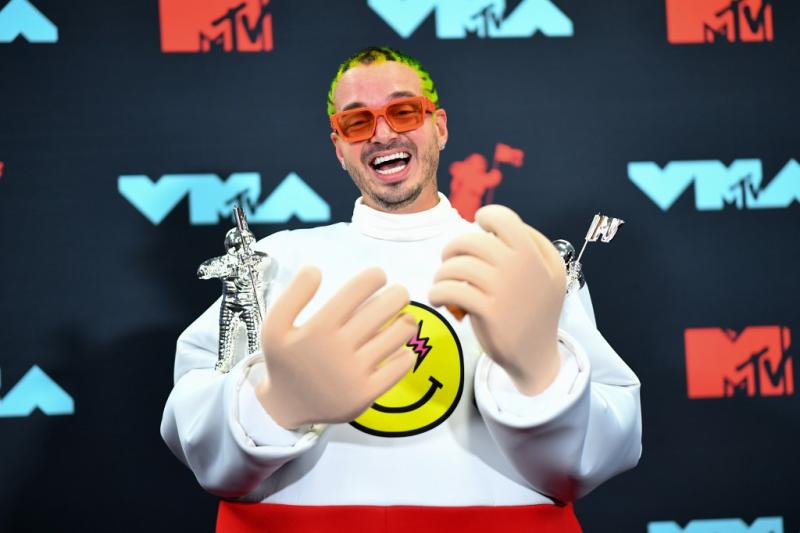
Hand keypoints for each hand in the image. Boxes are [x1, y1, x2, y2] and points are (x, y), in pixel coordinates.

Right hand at [256, 266, 416, 428]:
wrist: (287, 407)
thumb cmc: (285, 361)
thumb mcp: (274, 326)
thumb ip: (293, 294)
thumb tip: (315, 269)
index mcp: (317, 329)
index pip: (355, 291)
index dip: (374, 277)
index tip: (379, 275)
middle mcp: (337, 350)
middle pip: (383, 310)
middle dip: (398, 295)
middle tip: (400, 293)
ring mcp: (354, 374)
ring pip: (397, 336)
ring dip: (407, 322)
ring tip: (404, 318)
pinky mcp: (366, 394)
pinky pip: (399, 368)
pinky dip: (406, 354)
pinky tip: (400, 348)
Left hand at [429, 205, 565, 394]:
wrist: (536, 357)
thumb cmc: (533, 310)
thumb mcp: (549, 274)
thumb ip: (530, 245)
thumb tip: (492, 226)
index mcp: (537, 254)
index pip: (503, 218)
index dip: (484, 219)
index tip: (477, 233)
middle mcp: (523, 267)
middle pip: (471, 240)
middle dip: (452, 248)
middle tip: (449, 262)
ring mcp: (505, 288)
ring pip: (456, 266)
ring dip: (441, 274)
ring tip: (442, 285)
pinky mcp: (488, 312)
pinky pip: (449, 290)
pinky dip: (437, 293)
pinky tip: (440, 300)